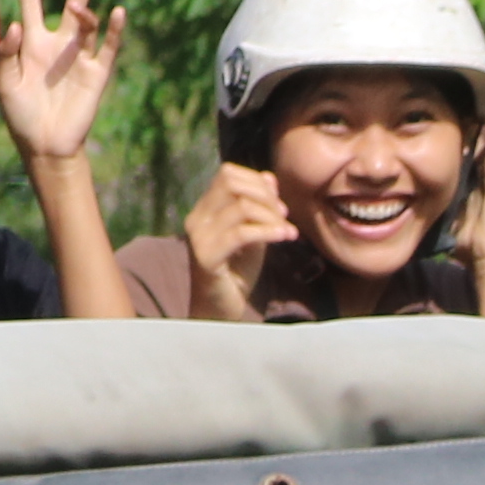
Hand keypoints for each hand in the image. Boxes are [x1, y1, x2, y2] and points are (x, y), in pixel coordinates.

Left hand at [0, 0, 122, 162]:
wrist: (45, 146)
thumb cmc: (20, 115)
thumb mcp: (4, 82)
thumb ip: (7, 51)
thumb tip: (18, 23)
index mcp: (34, 42)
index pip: (32, 1)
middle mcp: (60, 44)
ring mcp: (80, 57)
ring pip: (89, 21)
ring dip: (84, 8)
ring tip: (76, 4)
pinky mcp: (96, 74)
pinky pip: (107, 48)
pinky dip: (112, 31)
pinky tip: (116, 13)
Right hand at [186, 155, 289, 309]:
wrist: (221, 310)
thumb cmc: (237, 273)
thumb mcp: (253, 234)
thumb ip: (259, 208)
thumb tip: (269, 177)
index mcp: (204, 210)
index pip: (227, 174)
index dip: (257, 182)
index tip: (278, 204)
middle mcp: (196, 219)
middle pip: (231, 183)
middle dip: (265, 196)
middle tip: (284, 216)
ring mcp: (199, 237)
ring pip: (240, 207)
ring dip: (271, 217)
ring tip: (287, 232)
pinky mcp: (207, 257)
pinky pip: (241, 234)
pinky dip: (268, 232)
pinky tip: (284, 237)